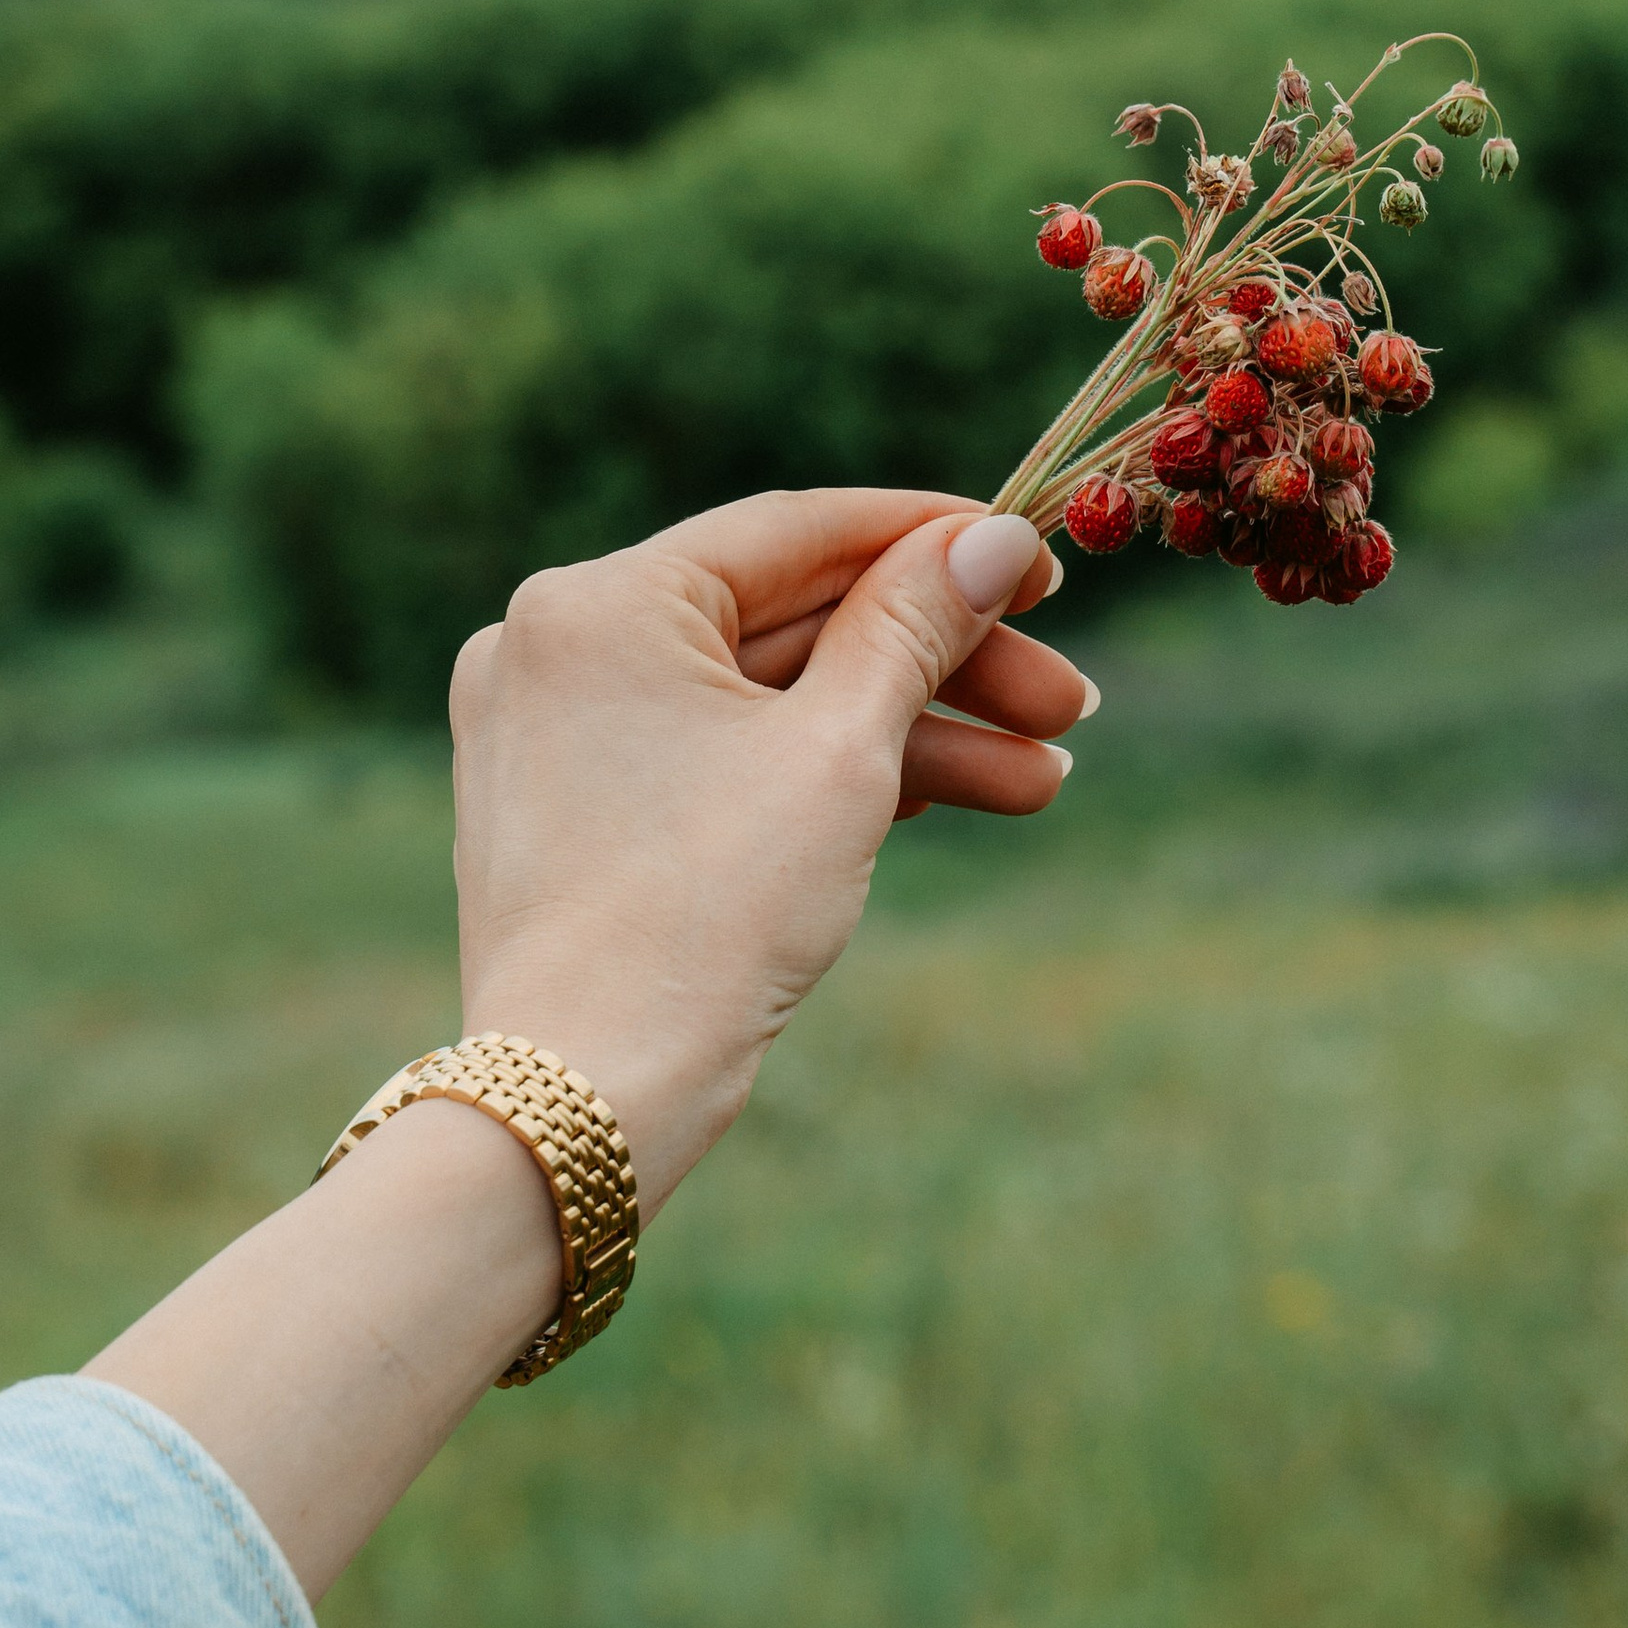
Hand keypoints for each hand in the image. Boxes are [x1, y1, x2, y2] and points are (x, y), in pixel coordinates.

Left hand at [450, 489, 1085, 1211]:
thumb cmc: (706, 918)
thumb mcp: (841, 755)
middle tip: (1069, 702)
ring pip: (769, 700)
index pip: (797, 530)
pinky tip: (952, 800)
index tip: (1042, 560)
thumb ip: (917, 628)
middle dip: (943, 669)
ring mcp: (560, 730)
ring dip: (908, 735)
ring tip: (1042, 780)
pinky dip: (825, 777)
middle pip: (794, 622)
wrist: (587, 1098)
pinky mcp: (578, 809)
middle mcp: (559, 645)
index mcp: (599, 602)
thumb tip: (994, 538)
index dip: (935, 541)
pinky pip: (723, 755)